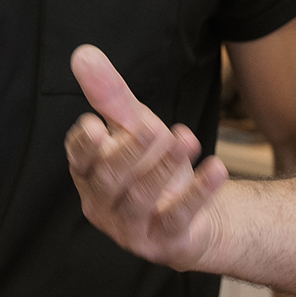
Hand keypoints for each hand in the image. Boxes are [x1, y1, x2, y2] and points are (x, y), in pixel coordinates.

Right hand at [66, 45, 229, 268]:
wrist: (197, 213)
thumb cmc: (154, 163)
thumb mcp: (134, 125)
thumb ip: (110, 95)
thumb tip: (83, 53)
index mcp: (90, 174)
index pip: (79, 158)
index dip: (84, 145)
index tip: (96, 125)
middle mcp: (102, 204)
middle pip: (109, 179)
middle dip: (131, 152)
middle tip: (154, 128)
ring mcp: (130, 228)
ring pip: (140, 200)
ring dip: (163, 168)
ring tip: (187, 139)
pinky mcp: (163, 243)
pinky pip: (177, 218)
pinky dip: (197, 193)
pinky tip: (216, 168)